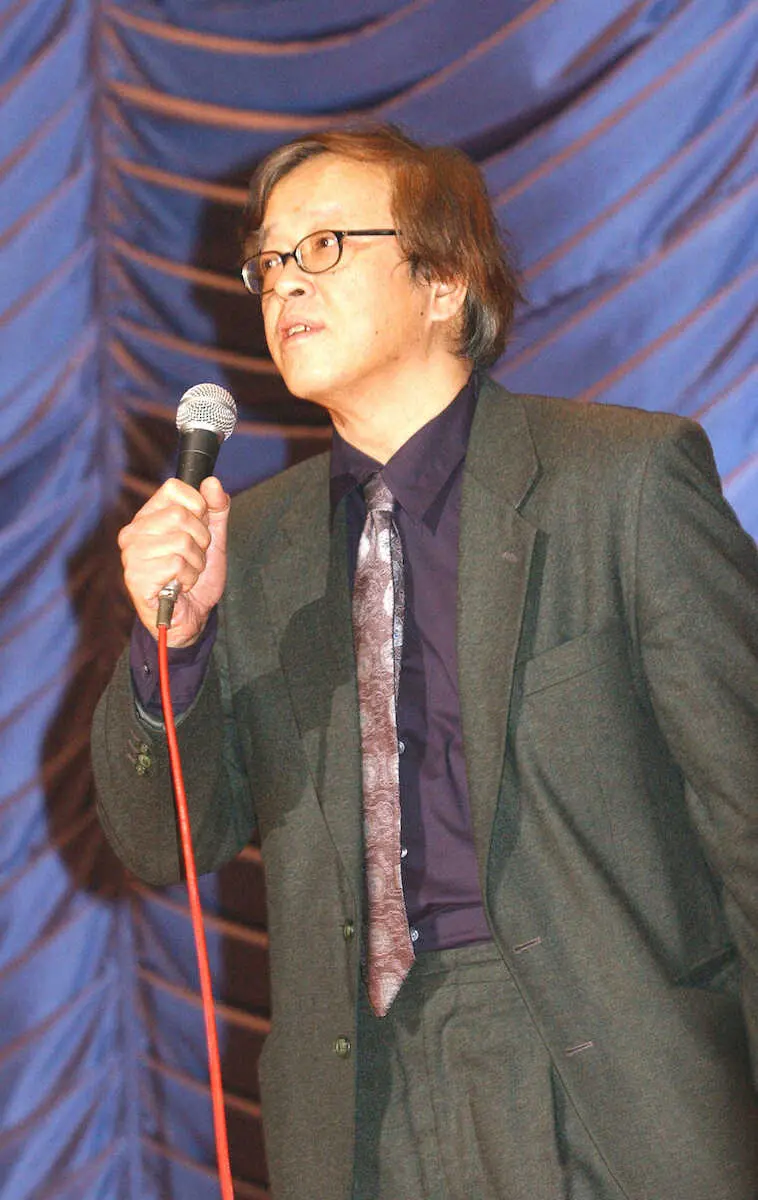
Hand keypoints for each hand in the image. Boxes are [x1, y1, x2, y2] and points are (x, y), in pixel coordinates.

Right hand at [118, 476, 229, 645]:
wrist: (190, 617)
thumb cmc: (196, 577)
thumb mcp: (214, 539)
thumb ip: (216, 509)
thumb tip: (212, 482)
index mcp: (149, 517)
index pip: (174, 487)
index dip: (197, 505)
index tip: (200, 526)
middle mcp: (134, 532)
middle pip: (181, 515)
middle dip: (201, 539)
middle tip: (193, 557)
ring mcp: (132, 555)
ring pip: (181, 541)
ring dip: (195, 563)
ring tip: (185, 574)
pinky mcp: (136, 577)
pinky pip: (176, 564)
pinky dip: (187, 578)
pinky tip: (178, 586)